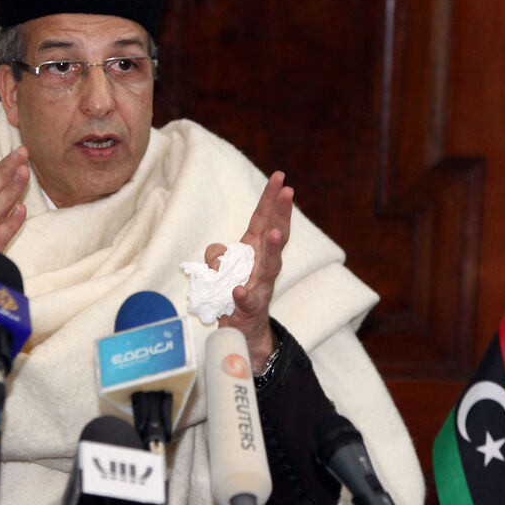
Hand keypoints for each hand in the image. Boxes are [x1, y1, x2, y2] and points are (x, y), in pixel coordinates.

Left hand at [205, 171, 292, 372]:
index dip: (270, 198)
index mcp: (255, 249)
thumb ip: (217, 255)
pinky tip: (237, 290)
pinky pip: (247, 300)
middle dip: (282, 213)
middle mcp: (263, 264)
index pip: (264, 219)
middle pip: (276, 235)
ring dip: (273, 249)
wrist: (243, 328)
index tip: (279, 176)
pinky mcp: (252, 307)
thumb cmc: (235, 290)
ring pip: (271, 265)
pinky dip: (243, 295)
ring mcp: (261, 285)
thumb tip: (216, 253)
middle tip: (288, 193)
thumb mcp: (221, 268)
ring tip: (275, 233)